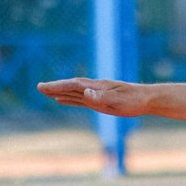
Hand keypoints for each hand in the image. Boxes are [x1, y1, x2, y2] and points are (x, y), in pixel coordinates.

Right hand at [36, 77, 153, 117]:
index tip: (44, 87)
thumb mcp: (119, 100)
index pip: (73, 85)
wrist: (147, 99)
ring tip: (44, 92)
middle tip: (38, 87)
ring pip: (73, 92)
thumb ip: (101, 97)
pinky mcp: (99, 100)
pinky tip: (61, 100)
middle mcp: (94, 89)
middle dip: (54, 87)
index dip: (58, 86)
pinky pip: (80, 99)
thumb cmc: (134, 100)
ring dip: (58, 92)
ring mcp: (95, 94)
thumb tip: (85, 93)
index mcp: (97, 87)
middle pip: (70, 87)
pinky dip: (68, 99)